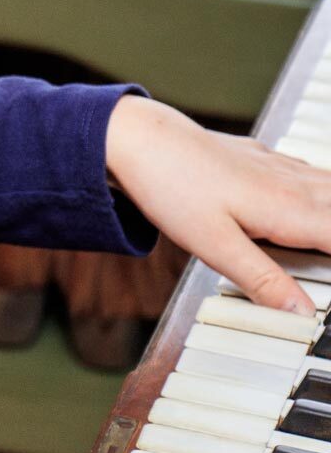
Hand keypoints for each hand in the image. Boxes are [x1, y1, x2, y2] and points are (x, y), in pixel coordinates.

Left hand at [106, 94, 326, 314]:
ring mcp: (279, 167)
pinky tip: (325, 191)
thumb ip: (262, 280)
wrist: (141, 139)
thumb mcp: (214, 246)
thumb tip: (302, 314)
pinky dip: (330, 190)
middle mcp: (292, 185)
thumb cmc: (172, 189)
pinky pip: (314, 175)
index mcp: (287, 210)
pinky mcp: (264, 158)